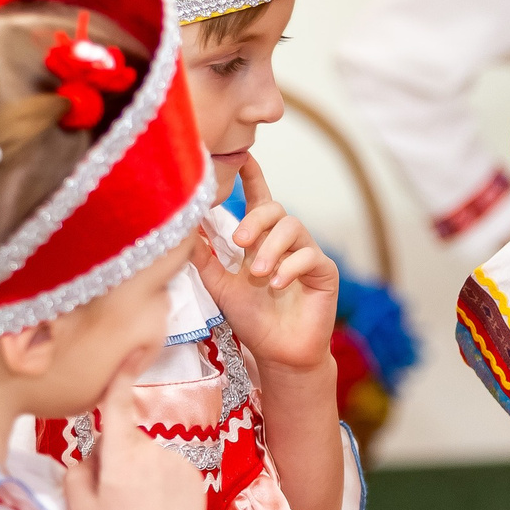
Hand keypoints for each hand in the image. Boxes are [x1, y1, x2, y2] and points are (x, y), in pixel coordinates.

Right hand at [63, 357, 208, 509]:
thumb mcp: (79, 508)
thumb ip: (77, 472)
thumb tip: (89, 454)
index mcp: (122, 454)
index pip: (117, 406)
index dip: (120, 376)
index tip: (131, 347)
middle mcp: (152, 450)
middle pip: (125, 440)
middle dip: (115, 459)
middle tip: (112, 499)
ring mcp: (177, 460)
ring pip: (147, 456)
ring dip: (139, 473)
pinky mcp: (194, 473)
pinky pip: (168, 468)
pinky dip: (161, 482)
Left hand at [191, 154, 339, 374]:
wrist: (278, 354)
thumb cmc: (253, 320)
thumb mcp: (221, 287)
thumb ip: (205, 259)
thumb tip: (185, 229)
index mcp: (260, 241)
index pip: (258, 200)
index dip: (253, 177)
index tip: (244, 156)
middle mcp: (285, 243)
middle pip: (276, 209)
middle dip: (256, 220)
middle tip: (240, 242)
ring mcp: (307, 255)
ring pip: (293, 228)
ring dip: (272, 247)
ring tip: (258, 273)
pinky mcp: (324, 272)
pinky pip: (309, 255)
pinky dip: (290, 266)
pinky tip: (277, 283)